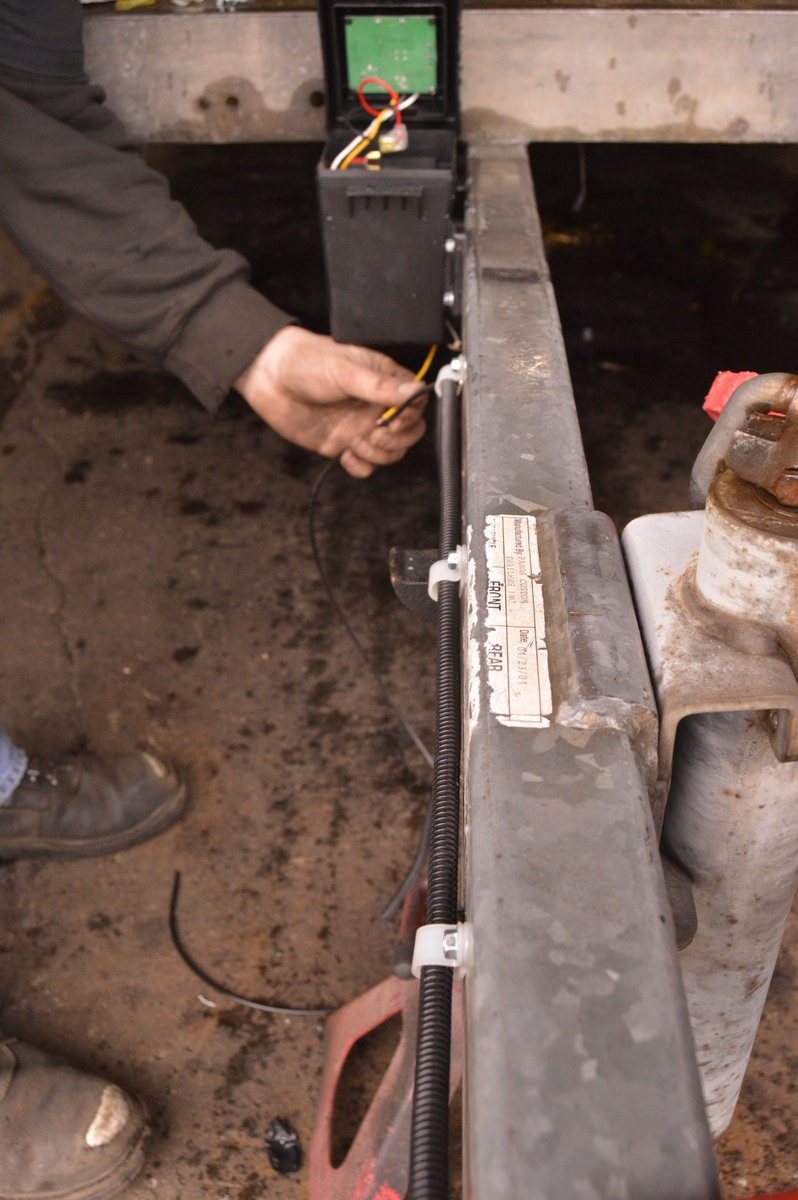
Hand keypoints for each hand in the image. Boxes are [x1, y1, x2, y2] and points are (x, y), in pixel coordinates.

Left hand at [234, 327, 426, 477]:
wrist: (268, 378)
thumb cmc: (305, 361)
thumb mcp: (345, 370)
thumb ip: (380, 386)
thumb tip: (415, 392)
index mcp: (383, 380)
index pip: (417, 403)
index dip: (411, 416)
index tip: (394, 420)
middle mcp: (376, 405)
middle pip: (409, 433)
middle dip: (396, 440)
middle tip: (373, 432)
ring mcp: (361, 426)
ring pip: (390, 452)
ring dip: (378, 454)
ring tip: (356, 442)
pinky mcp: (344, 443)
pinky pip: (366, 465)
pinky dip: (362, 467)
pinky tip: (346, 456)